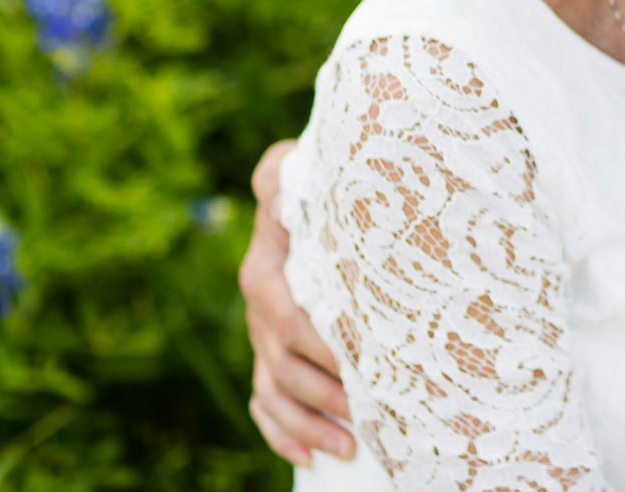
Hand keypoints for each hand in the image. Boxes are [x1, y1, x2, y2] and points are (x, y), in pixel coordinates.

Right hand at [240, 139, 354, 465]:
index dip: (321, 347)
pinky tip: (309, 456)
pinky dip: (282, 433)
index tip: (357, 365)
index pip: (289, 319)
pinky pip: (265, 403)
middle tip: (365, 415)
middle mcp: (258, 309)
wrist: (298, 192)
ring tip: (348, 447)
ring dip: (308, 425)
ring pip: (276, 392)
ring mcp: (262, 336)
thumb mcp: (289, 167)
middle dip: (324, 395)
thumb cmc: (307, 179)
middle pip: (284, 365)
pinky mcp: (271, 353)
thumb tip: (278, 194)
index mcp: (265, 272)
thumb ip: (280, 177)